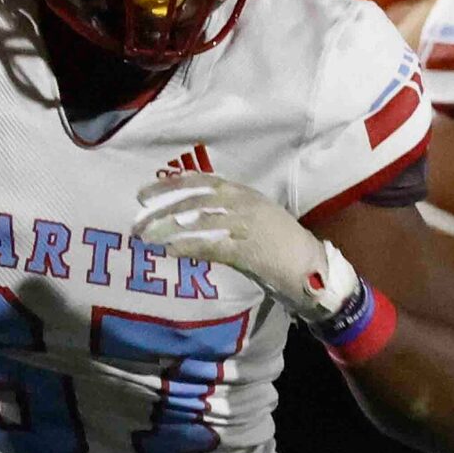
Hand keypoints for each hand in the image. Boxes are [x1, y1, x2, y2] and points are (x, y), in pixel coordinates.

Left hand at [133, 172, 357, 324]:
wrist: (315, 270)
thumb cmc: (285, 249)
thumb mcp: (258, 223)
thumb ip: (229, 218)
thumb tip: (192, 223)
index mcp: (248, 195)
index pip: (204, 182)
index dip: (171, 185)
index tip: (145, 194)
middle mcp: (246, 205)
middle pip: (195, 200)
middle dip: (162, 208)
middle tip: (138, 218)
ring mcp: (249, 226)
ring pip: (199, 221)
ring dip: (168, 229)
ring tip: (145, 237)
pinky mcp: (250, 250)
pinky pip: (211, 246)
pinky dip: (188, 248)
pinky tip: (170, 252)